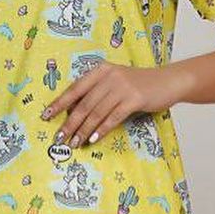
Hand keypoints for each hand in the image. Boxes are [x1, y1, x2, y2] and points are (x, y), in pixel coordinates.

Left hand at [41, 61, 188, 147]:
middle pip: (84, 103)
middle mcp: (109, 76)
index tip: (46, 116)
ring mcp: (122, 86)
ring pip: (97, 112)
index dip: (60, 103)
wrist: (168, 81)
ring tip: (75, 143)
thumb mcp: (116, 82)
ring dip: (83, 130)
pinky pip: (113, 117)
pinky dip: (101, 129)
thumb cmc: (140, 85)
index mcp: (101, 70)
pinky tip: (93, 138)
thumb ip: (98, 92)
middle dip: (70, 122)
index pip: (75, 88)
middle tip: (60, 137)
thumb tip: (76, 114)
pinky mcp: (134, 98)